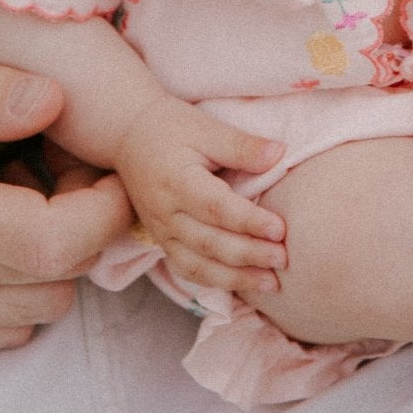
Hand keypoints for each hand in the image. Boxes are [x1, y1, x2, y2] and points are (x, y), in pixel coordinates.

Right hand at [0, 36, 133, 354]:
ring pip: (33, 313)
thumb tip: (55, 103)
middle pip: (55, 282)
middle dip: (84, 230)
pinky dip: (13, 291)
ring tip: (17, 203)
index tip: (108, 174)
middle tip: (61, 174)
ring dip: (49, 263)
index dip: (104, 212)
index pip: (54, 243)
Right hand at [117, 94, 286, 296]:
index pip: (216, 208)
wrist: (129, 136)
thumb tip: (280, 154)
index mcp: (176, 180)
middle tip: (283, 259)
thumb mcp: (206, 127)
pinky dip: (214, 282)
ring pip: (197, 265)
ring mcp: (160, 231)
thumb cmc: (171, 127)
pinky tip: (241, 285)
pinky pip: (186, 269)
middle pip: (209, 242)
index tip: (280, 229)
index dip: (249, 222)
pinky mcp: (161, 240)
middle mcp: (165, 212)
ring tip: (270, 283)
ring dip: (235, 278)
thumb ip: (241, 145)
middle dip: (248, 255)